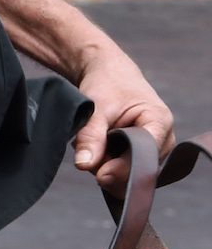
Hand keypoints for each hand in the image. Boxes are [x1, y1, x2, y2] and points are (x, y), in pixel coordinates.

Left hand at [74, 47, 174, 193]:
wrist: (109, 73)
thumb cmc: (106, 84)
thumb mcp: (95, 106)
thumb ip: (90, 136)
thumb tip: (85, 165)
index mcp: (160, 122)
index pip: (145, 158)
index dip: (122, 169)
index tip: (100, 175)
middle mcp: (165, 140)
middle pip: (138, 170)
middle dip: (109, 166)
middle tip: (87, 148)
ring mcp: (156, 150)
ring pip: (129, 172)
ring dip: (105, 163)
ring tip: (93, 139)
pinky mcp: (144, 155)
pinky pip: (125, 169)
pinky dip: (107, 161)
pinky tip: (98, 146)